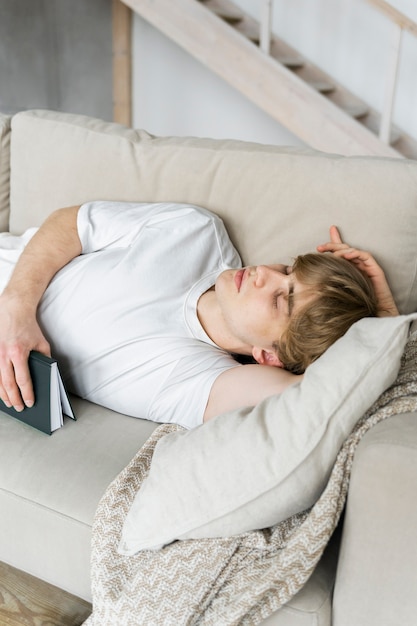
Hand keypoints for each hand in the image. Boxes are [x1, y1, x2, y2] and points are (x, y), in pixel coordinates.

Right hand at [0, 294, 49, 410]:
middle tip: (19, 408)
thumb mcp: (42, 343)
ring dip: (3, 395)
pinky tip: (0, 391)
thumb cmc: (29, 328)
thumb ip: (45, 360)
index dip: (26, 394)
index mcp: (18, 352)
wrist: (12, 311)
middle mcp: (4, 355)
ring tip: (9, 404)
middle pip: (8, 384)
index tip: (30, 403)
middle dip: (14, 398)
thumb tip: (46, 376)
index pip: (23, 380)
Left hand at [317, 226, 398, 316]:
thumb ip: (328, 284)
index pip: (339, 253)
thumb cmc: (355, 307)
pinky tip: (346, 256)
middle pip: (345, 249)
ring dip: (342, 250)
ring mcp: (366, 266)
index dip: (330, 246)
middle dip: (332, 245)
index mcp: (348, 269)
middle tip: (320, 247)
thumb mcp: (337, 293)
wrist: (374, 316)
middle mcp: (357, 266)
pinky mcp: (375, 269)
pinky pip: (365, 256)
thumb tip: (311, 282)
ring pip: (353, 251)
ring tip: (333, 254)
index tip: (318, 248)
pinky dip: (355, 254)